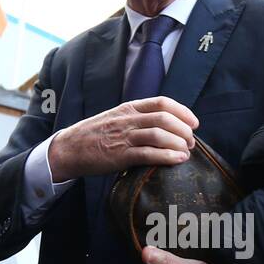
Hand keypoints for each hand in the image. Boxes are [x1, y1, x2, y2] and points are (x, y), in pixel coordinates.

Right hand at [48, 96, 198, 181]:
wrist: (69, 148)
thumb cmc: (95, 135)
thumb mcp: (117, 118)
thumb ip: (138, 119)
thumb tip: (166, 126)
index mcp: (129, 108)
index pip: (162, 103)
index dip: (183, 112)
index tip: (194, 123)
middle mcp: (128, 119)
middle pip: (165, 119)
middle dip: (184, 131)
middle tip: (191, 143)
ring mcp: (124, 137)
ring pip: (159, 135)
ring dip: (178, 144)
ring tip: (186, 152)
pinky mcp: (120, 156)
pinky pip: (148, 154)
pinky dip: (167, 157)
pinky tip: (178, 160)